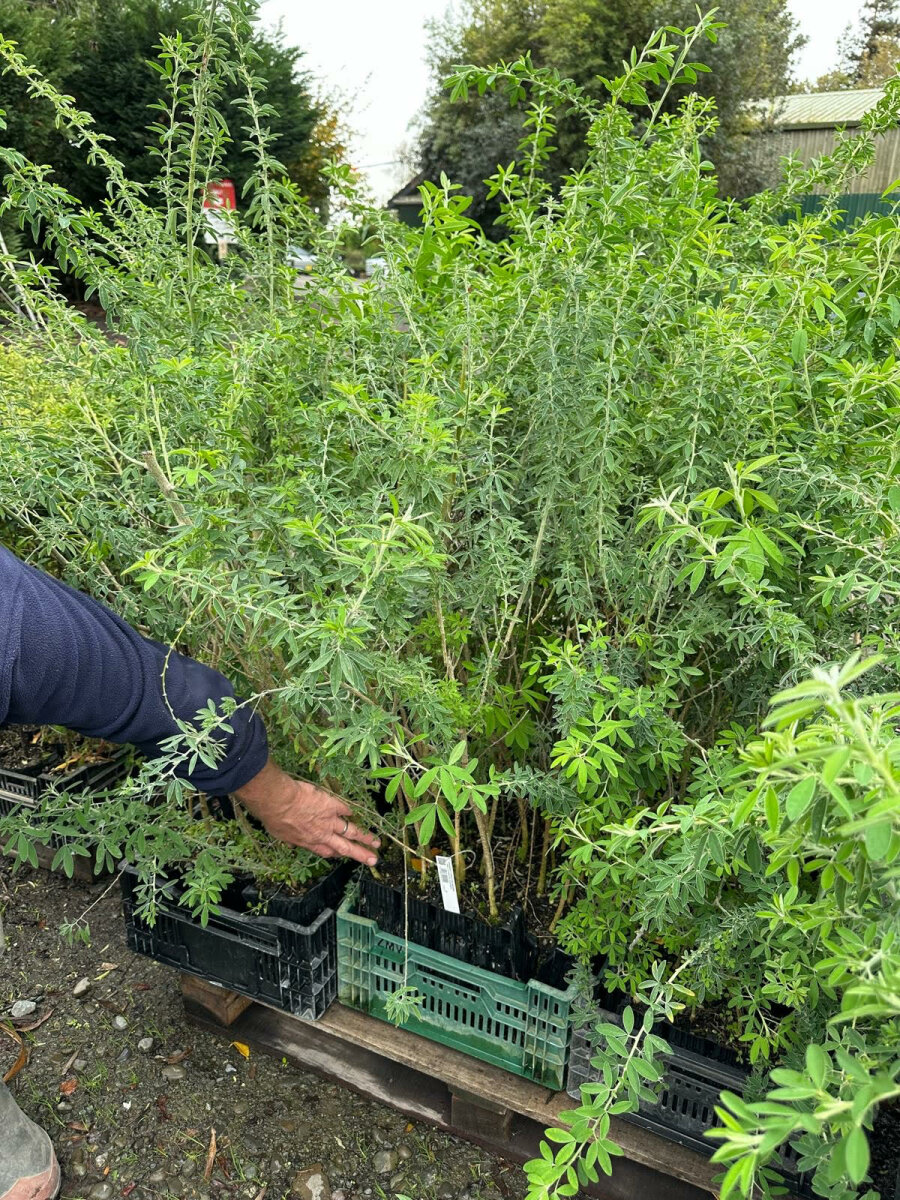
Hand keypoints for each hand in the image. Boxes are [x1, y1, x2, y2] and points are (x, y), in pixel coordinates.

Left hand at [234, 758, 379, 866]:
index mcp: (311, 842)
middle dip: (360, 854)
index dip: (338, 854)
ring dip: (365, 837)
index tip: (344, 855)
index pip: (328, 852)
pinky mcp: (332, 805)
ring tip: (377, 842)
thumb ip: (291, 840)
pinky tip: (354, 813)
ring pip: (352, 831)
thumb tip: (291, 844)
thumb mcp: (281, 835)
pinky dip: (349, 812)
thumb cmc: (275, 819)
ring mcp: (330, 820)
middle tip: (373, 860)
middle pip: (346, 847)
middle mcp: (323, 834)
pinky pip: (344, 809)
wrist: (280, 802)